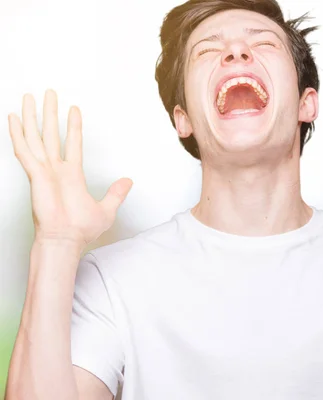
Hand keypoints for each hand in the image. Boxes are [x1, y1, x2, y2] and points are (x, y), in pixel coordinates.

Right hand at [8, 89, 132, 246]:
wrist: (67, 240)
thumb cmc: (81, 229)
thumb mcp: (107, 209)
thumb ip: (116, 193)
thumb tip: (128, 182)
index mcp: (71, 175)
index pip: (73, 143)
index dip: (74, 126)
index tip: (74, 110)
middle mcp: (55, 169)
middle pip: (51, 134)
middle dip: (50, 113)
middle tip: (49, 93)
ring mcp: (44, 171)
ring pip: (36, 137)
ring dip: (33, 117)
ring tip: (30, 97)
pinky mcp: (35, 175)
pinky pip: (24, 150)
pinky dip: (17, 134)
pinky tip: (14, 118)